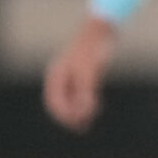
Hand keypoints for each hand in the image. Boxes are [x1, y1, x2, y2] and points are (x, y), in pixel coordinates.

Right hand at [43, 16, 116, 131]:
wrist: (103, 29)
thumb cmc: (94, 49)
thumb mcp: (91, 72)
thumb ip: (87, 92)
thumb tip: (85, 112)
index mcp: (56, 74)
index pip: (54, 101)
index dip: (63, 116)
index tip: (76, 125)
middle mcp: (60, 75)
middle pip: (60, 102)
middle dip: (70, 116)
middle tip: (82, 128)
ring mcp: (71, 74)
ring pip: (70, 98)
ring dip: (77, 112)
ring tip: (87, 122)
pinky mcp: (83, 72)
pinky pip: (79, 92)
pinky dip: (85, 103)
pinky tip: (94, 109)